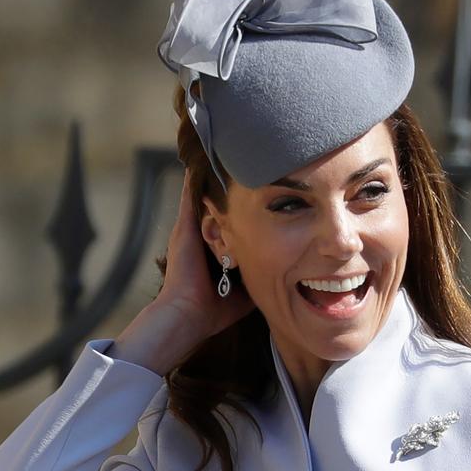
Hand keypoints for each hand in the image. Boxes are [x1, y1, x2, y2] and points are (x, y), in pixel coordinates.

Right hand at [111, 172, 254, 372]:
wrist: (188, 314)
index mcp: (212, 252)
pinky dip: (195, 181)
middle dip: (226, 190)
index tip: (254, 194)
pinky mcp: (184, 229)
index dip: (238, 211)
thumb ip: (260, 279)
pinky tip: (202, 163)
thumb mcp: (244, 291)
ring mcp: (189, 231)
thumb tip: (286, 277)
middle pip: (215, 207)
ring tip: (219, 156)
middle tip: (237, 165)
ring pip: (203, 199)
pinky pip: (190, 199)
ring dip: (211, 181)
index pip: (227, 225)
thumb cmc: (214, 309)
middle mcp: (199, 238)